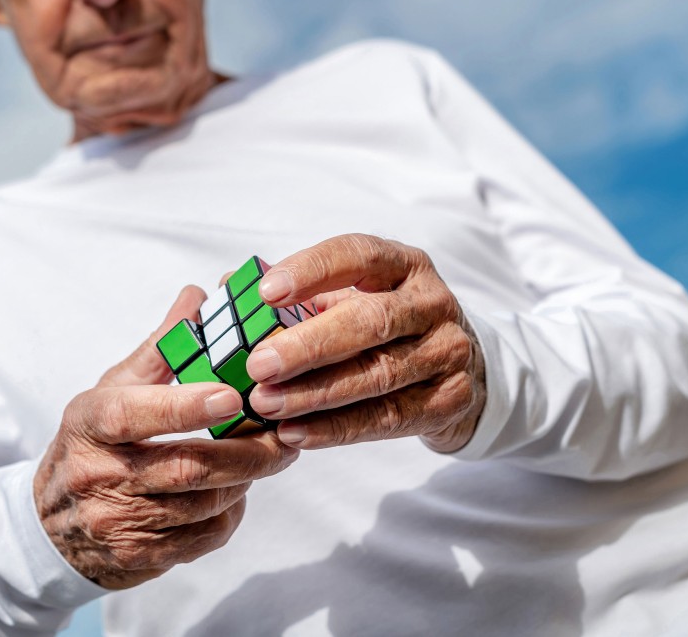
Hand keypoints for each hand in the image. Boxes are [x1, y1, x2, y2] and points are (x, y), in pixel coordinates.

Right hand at [33, 287, 298, 589]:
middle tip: (286, 434)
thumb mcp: (113, 389)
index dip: (184, 406)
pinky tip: (235, 493)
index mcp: (91, 423)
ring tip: (269, 457)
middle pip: (186, 468)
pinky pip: (202, 538)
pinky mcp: (139, 556)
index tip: (233, 397)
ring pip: (203, 506)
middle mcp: (99, 475)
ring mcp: (117, 522)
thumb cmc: (93, 444)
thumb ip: (160, 347)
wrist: (51, 526)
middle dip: (248, 453)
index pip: (135, 415)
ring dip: (245, 480)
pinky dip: (230, 514)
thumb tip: (197, 297)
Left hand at [244, 234, 485, 452]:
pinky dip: (337, 428)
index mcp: (403, 264)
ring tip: (266, 404)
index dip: (312, 271)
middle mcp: (431, 302)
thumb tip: (228, 287)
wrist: (459, 370)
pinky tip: (295, 432)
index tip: (265, 293)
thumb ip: (296, 296)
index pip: (358, 255)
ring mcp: (447, 351)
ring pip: (378, 374)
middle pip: (370, 321)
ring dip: (315, 393)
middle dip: (308, 345)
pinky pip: (388, 418)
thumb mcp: (350, 298)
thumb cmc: (385, 327)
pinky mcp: (450, 399)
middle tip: (259, 365)